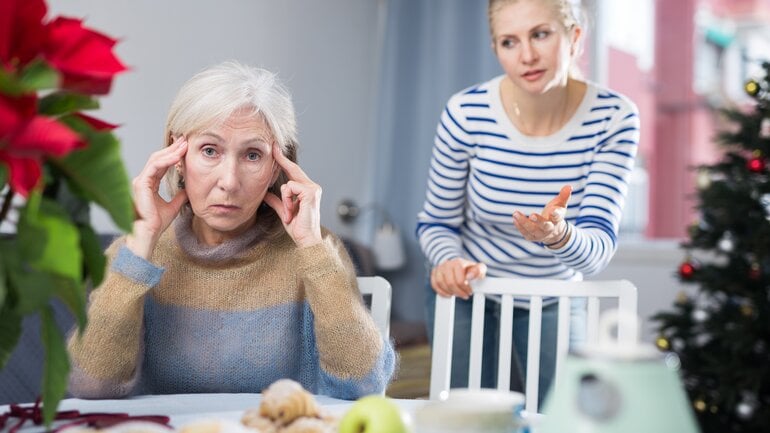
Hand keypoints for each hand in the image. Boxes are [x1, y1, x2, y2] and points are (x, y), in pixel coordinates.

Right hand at [126, 137, 188, 258]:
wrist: (148, 234)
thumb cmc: (156, 223)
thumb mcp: (173, 206)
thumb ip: (179, 196)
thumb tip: (188, 189)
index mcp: (149, 183)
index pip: (161, 164)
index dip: (173, 154)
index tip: (186, 148)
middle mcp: (143, 180)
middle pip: (158, 158)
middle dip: (173, 148)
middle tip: (186, 140)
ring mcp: (140, 181)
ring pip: (156, 159)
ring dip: (171, 151)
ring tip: (184, 144)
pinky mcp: (141, 184)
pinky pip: (154, 167)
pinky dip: (167, 160)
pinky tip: (178, 156)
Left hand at [263, 143, 322, 247]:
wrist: (307, 239)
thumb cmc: (298, 228)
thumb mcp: (284, 212)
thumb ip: (277, 201)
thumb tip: (265, 194)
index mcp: (307, 190)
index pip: (294, 172)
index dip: (284, 161)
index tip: (276, 150)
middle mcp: (312, 187)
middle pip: (293, 170)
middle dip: (282, 160)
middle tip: (273, 147)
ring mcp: (313, 189)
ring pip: (288, 183)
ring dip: (285, 200)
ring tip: (289, 213)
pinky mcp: (310, 193)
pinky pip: (290, 189)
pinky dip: (287, 201)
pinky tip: (292, 211)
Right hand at [431, 258, 486, 299]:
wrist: (460, 265)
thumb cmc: (471, 269)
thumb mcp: (479, 269)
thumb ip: (478, 271)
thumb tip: (469, 276)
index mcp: (458, 262)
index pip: (459, 280)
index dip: (465, 289)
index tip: (470, 292)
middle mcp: (447, 264)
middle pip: (449, 283)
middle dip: (458, 292)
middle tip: (464, 295)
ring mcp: (439, 268)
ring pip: (440, 283)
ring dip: (449, 292)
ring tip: (456, 294)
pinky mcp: (434, 272)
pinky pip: (434, 284)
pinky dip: (441, 291)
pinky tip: (448, 294)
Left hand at [512, 185, 571, 248]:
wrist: (553, 232)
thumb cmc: (555, 214)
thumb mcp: (560, 205)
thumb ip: (564, 196)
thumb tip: (569, 186)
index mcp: (557, 220)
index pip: (558, 217)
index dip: (556, 214)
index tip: (553, 211)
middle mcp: (549, 229)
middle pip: (545, 226)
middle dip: (539, 221)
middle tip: (532, 215)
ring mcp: (540, 234)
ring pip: (532, 230)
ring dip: (524, 222)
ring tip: (515, 213)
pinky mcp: (532, 237)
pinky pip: (526, 233)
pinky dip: (520, 226)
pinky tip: (515, 218)